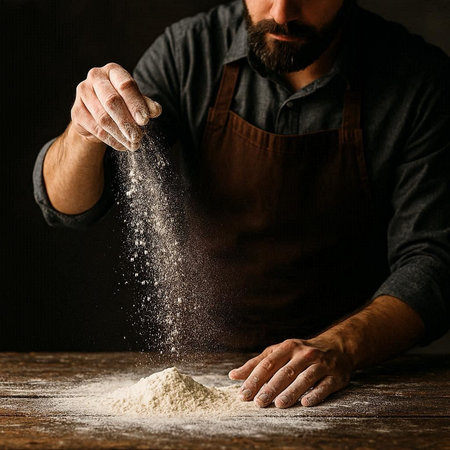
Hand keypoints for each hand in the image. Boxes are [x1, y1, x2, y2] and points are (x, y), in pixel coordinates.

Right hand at [71, 62, 161, 150]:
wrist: (97, 112)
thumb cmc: (121, 102)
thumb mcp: (135, 100)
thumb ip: (145, 104)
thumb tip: (155, 110)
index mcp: (113, 71)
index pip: (125, 85)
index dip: (136, 104)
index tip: (145, 121)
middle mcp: (95, 77)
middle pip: (112, 101)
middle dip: (127, 122)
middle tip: (138, 137)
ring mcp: (83, 93)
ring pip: (103, 118)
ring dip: (120, 134)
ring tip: (133, 144)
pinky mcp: (77, 111)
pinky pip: (96, 129)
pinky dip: (111, 140)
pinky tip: (122, 146)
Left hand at [229, 338, 353, 407]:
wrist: (337, 347)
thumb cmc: (300, 352)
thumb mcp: (279, 352)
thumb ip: (257, 363)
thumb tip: (233, 375)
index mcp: (288, 347)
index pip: (268, 363)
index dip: (255, 379)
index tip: (243, 394)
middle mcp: (303, 354)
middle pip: (285, 371)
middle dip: (270, 387)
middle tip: (258, 403)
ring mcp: (320, 364)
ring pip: (304, 378)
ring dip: (291, 391)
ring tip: (278, 404)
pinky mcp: (335, 376)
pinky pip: (324, 386)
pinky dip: (315, 394)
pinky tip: (305, 403)